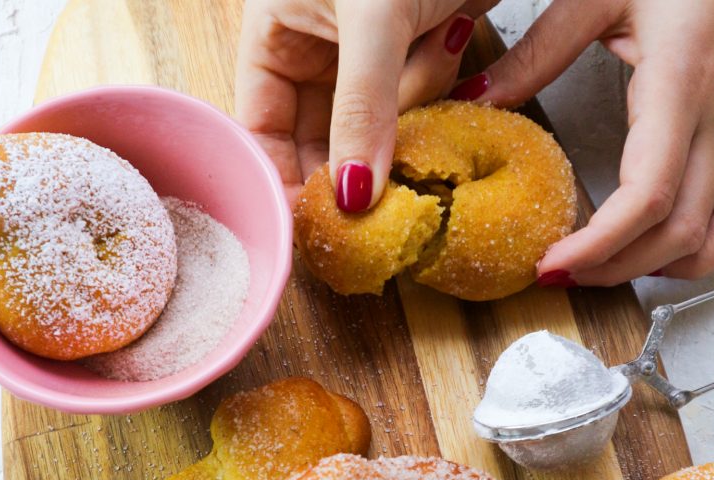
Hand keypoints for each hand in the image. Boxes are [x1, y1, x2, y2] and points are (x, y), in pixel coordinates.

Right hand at [235, 0, 495, 208]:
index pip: (261, 129)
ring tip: (433, 28)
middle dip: (356, 151)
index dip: (280, 178)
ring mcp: (366, 55)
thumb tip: (353, 194)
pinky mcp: (414, 51)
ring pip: (378, 124)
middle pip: (322, 140)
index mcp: (275, 33)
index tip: (308, 224)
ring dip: (412, 94)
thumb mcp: (372, 14)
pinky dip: (440, 76)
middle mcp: (315, 50)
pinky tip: (452, 25)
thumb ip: (360, 106)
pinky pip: (419, 100)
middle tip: (378, 186)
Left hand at [455, 0, 713, 284]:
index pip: (647, 195)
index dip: (598, 245)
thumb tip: (479, 99)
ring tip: (600, 272)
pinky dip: (705, 247)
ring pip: (713, 231)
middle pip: (675, 229)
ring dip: (655, 265)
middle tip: (557, 273)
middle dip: (613, 266)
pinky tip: (662, 254)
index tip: (551, 264)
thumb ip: (535, 52)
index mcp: (679, 86)